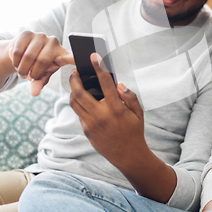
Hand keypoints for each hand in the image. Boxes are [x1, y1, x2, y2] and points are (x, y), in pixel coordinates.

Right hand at [7, 31, 73, 95]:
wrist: (20, 51)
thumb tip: (34, 93)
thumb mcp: (41, 75)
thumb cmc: (36, 65)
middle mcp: (54, 42)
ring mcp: (40, 36)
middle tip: (28, 77)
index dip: (79, 58)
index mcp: (62, 54)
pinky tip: (17, 62)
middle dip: (32, 73)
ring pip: (28, 57)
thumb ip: (39, 83)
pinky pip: (18, 52)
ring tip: (22, 72)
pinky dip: (15, 61)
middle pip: (42, 61)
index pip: (72, 57)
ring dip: (22, 69)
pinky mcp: (26, 33)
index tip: (91, 58)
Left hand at [69, 53, 145, 169]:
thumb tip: (118, 84)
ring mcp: (91, 124)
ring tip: (76, 81)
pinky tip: (81, 96)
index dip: (99, 68)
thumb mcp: (138, 112)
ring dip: (72, 89)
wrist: (128, 155)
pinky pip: (78, 112)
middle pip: (80, 92)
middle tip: (76, 70)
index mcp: (116, 109)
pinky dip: (78, 102)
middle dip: (75, 78)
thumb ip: (129, 96)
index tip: (94, 56)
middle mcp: (101, 115)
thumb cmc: (134, 131)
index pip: (105, 83)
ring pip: (74, 102)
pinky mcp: (86, 130)